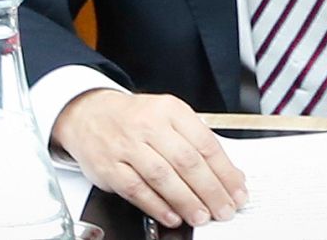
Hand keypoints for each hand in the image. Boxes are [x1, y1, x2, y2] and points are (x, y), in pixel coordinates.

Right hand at [50, 90, 245, 229]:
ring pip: (162, 176)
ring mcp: (126, 146)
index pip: (204, 143)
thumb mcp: (168, 118)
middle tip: (224, 209)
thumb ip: (197, 143)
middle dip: (210, 190)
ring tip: (202, 217)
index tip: (237, 191)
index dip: (225, 171)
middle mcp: (147, 125)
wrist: (88, 114)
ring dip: (186, 201)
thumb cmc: (134, 119)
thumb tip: (230, 175)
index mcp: (169, 110)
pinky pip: (136, 190)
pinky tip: (173, 216)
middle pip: (186, 161)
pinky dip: (157, 206)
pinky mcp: (109, 166)